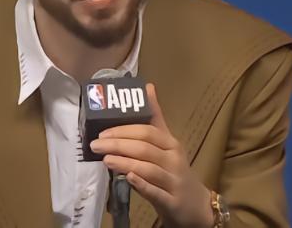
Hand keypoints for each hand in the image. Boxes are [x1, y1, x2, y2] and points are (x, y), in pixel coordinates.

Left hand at [90, 83, 213, 227]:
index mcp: (170, 143)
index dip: (123, 130)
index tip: (102, 133)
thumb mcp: (167, 143)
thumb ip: (155, 118)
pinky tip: (127, 179)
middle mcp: (174, 160)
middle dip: (118, 145)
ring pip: (148, 169)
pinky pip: (156, 191)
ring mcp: (174, 181)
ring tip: (105, 160)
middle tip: (95, 145)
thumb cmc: (175, 170)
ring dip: (125, 163)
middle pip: (144, 148)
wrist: (196, 204)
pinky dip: (142, 185)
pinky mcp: (172, 202)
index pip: (147, 132)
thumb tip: (148, 87)